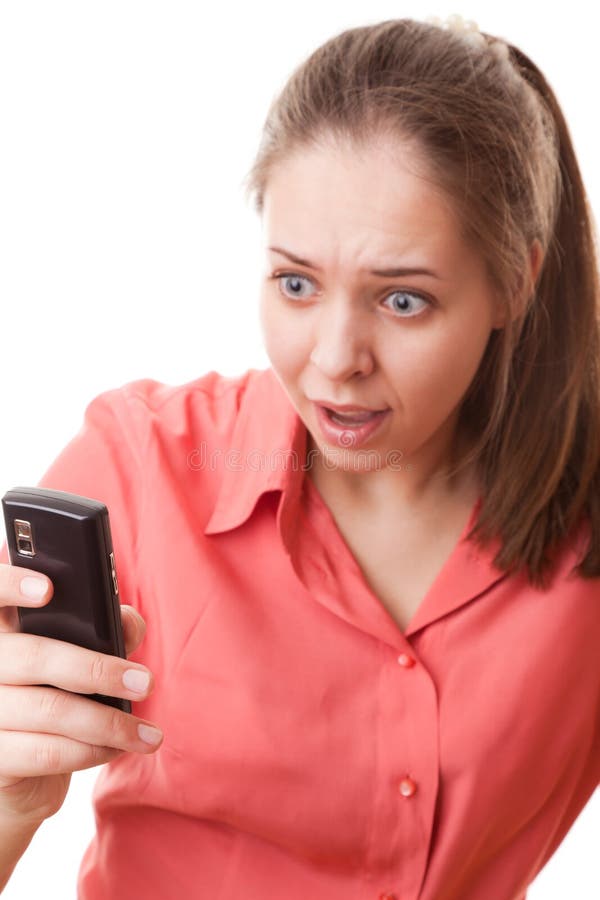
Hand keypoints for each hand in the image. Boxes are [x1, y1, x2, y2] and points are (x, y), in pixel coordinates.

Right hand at [0, 563, 162, 825]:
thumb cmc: (54, 698)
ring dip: (108, 723)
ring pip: (49, 710)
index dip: (11, 585)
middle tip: (145, 682)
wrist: (22, 772)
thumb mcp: (76, 658)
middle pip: (35, 657)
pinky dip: (90, 751)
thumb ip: (102, 630)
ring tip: (147, 733)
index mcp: (2, 632)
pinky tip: (116, 748)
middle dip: (98, 670)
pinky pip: (46, 753)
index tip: (48, 589)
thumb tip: (128, 621)